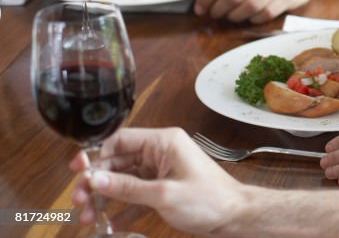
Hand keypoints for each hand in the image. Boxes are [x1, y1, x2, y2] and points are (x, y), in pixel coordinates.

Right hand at [69, 127, 240, 234]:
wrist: (235, 216)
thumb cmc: (209, 200)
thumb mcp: (164, 194)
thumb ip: (128, 187)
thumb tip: (95, 179)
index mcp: (164, 142)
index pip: (121, 140)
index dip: (96, 154)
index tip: (78, 171)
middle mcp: (161, 152)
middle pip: (117, 161)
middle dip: (96, 182)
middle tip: (79, 203)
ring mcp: (161, 170)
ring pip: (123, 180)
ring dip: (105, 198)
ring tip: (89, 218)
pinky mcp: (163, 188)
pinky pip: (135, 195)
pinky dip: (122, 208)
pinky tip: (109, 224)